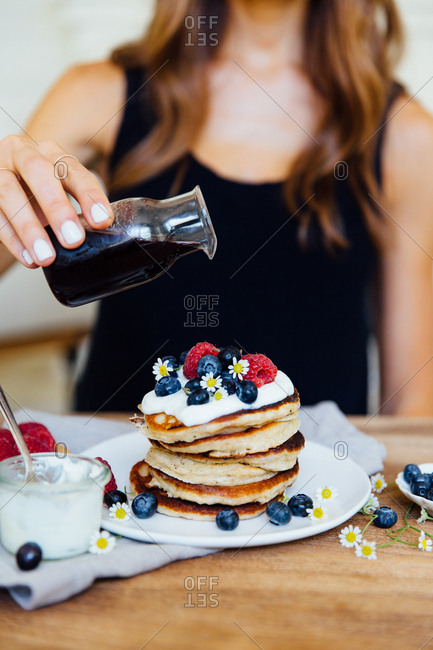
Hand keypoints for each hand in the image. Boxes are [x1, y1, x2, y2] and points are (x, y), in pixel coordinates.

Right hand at [0, 135, 113, 266]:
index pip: (72, 169)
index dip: (89, 194)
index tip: (102, 220)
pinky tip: (28, 258)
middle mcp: (21, 153)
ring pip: (9, 193)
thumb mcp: (59, 189)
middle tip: (73, 240)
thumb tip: (101, 233)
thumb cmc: (37, 190)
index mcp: (49, 153)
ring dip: (29, 228)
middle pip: (39, 172)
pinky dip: (12, 239)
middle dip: (57, 207)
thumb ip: (77, 204)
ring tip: (47, 257)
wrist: (1, 184)